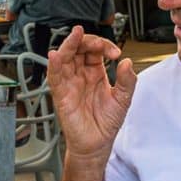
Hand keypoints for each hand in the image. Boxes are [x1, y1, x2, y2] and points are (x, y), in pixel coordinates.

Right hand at [47, 26, 136, 158]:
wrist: (97, 145)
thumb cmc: (106, 123)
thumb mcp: (123, 99)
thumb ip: (127, 80)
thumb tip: (127, 62)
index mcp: (95, 73)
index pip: (94, 50)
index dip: (104, 46)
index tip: (115, 53)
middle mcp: (80, 75)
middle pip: (77, 49)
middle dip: (86, 41)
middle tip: (97, 42)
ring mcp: (69, 83)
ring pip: (64, 58)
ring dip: (69, 45)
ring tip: (76, 36)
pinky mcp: (61, 95)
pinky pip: (54, 77)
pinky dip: (53, 65)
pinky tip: (55, 55)